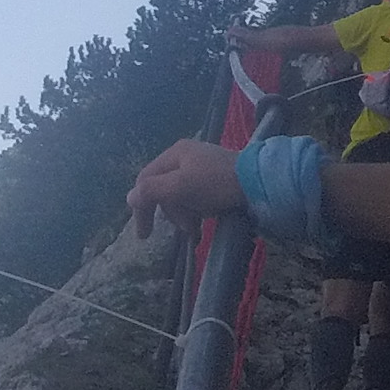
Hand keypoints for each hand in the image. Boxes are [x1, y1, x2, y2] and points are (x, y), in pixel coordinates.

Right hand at [128, 139, 243, 237]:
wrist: (259, 182)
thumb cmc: (217, 183)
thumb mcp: (180, 187)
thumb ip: (152, 191)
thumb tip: (130, 198)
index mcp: (174, 154)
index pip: (146, 181)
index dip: (142, 208)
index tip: (145, 235)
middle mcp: (185, 156)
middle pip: (164, 190)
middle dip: (173, 214)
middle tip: (187, 229)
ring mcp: (201, 167)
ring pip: (180, 197)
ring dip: (186, 216)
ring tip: (198, 229)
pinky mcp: (215, 179)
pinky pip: (196, 198)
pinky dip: (198, 212)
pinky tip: (205, 222)